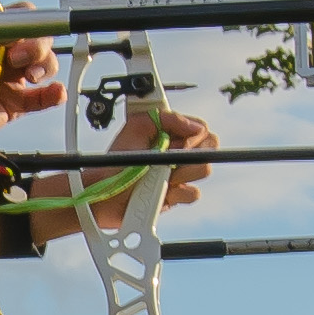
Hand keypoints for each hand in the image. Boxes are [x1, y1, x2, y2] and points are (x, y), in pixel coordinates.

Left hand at [26, 101, 218, 230]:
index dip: (194, 135)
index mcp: (171, 135)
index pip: (201, 130)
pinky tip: (159, 190)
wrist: (104, 194)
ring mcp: (179, 176)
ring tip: (156, 175)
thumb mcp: (136, 128)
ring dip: (179, 172)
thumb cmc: (115, 162)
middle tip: (166, 159)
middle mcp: (178, 154)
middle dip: (189, 153)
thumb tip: (194, 126)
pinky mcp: (176, 196)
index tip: (173, 142)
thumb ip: (167, 118)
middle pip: (209, 149)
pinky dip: (175, 192)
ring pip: (203, 170)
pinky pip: (192, 193)